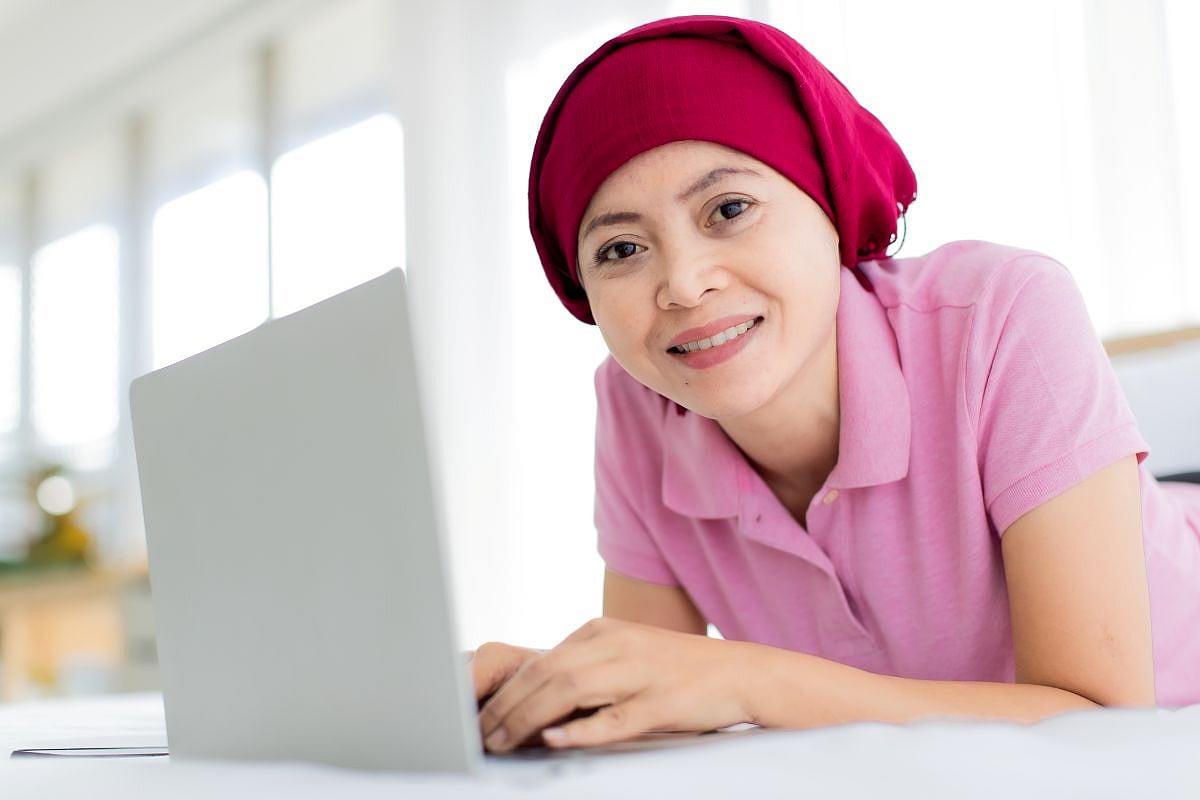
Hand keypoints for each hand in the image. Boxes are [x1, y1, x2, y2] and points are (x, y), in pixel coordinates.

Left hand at [475, 617, 751, 750]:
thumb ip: (585, 670)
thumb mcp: (625, 658)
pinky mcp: (662, 701)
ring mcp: (640, 672)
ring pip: (571, 689)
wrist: (741, 672)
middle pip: (547, 673)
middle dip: (507, 706)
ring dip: (528, 717)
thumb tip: (536, 702)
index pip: (540, 661)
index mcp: (602, 631)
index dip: (504, 690)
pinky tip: (556, 739)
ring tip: (503, 741)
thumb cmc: (676, 672)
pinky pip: (616, 717)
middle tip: (481, 736)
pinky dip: (582, 729)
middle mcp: (617, 645)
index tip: (480, 716)